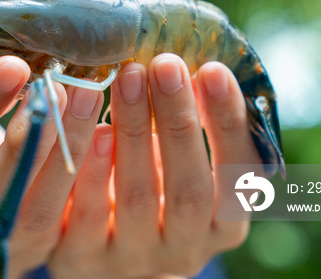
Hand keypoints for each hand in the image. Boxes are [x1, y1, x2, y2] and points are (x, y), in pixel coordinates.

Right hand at [0, 56, 103, 277]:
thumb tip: (13, 57)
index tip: (13, 66)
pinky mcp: (36, 248)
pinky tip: (109, 129)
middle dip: (29, 141)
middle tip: (60, 87)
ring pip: (38, 211)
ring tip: (88, 96)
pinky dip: (90, 172)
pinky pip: (66, 217)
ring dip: (67, 151)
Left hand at [49, 53, 260, 278]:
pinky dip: (92, 166)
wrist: (96, 248)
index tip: (214, 70)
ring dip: (134, 130)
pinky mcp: (81, 259)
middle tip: (165, 65)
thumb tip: (188, 62)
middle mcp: (184, 251)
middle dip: (178, 121)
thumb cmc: (147, 188)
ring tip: (128, 76)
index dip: (228, 126)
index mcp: (221, 225)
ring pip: (138, 197)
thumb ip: (188, 128)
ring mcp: (132, 259)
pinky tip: (95, 126)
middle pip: (189, 190)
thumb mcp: (177, 165)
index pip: (239, 179)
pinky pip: (87, 213)